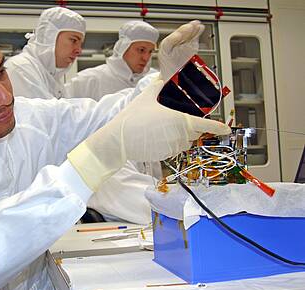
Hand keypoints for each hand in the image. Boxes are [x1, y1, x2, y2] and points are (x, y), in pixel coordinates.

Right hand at [67, 77, 229, 190]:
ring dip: (182, 135)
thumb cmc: (133, 118)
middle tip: (179, 118)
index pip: (205, 124)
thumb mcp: (146, 96)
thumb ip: (158, 85)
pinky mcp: (165, 155)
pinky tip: (158, 136)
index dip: (218, 127)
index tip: (227, 128)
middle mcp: (179, 135)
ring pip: (185, 141)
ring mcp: (172, 147)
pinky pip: (175, 148)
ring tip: (164, 127)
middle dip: (192, 126)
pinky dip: (171, 142)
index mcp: (179, 120)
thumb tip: (163, 77)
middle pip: (195, 132)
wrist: (119, 140)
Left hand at [158, 20, 204, 81]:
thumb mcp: (167, 76)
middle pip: (178, 36)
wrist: (174, 75)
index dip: (173, 38)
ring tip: (197, 24)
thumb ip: (168, 74)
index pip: (167, 43)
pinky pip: (192, 37)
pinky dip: (196, 32)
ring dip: (191, 29)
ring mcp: (181, 45)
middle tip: (189, 27)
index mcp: (164, 53)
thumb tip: (167, 80)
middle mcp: (173, 47)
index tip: (179, 35)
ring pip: (185, 35)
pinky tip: (200, 27)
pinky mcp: (189, 44)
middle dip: (183, 31)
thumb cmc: (169, 75)